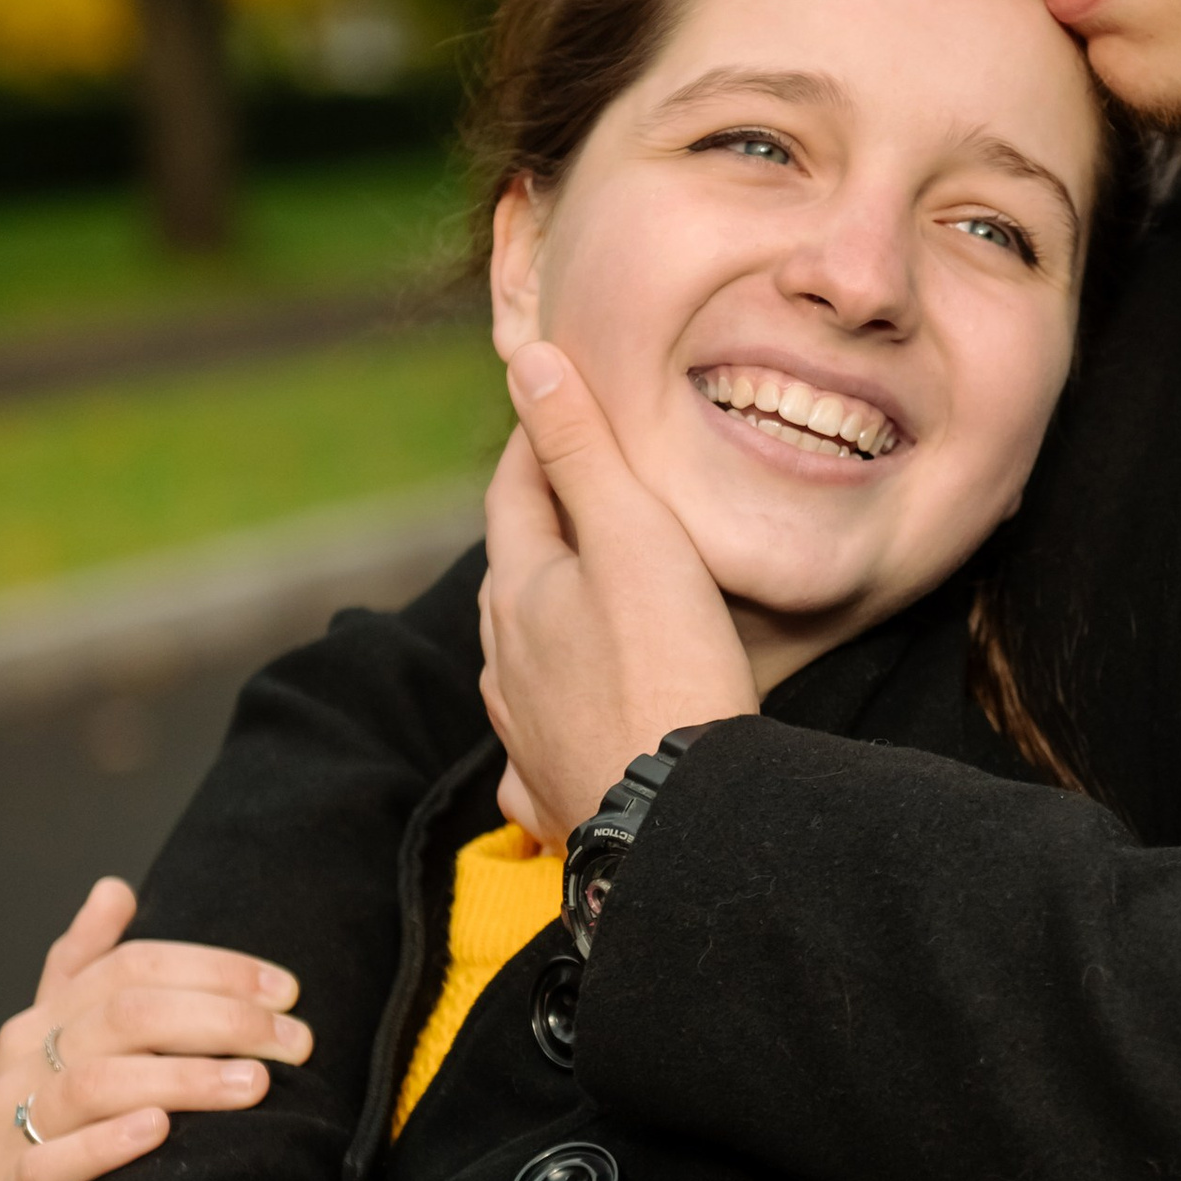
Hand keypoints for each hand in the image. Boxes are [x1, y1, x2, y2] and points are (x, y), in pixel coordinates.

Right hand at [0, 880, 312, 1180]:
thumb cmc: (33, 1148)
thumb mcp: (58, 1055)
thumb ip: (84, 971)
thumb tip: (115, 889)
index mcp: (47, 1021)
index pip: (134, 966)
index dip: (215, 968)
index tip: (288, 990)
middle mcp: (24, 1062)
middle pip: (126, 1012)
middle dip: (221, 1018)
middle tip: (294, 1041)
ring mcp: (8, 1127)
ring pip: (95, 1080)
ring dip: (183, 1076)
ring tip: (254, 1085)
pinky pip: (51, 1161)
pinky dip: (107, 1143)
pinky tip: (158, 1131)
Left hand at [480, 341, 756, 839]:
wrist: (676, 819)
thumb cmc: (666, 670)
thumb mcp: (632, 536)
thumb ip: (581, 449)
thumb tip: (528, 360)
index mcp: (519, 591)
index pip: (514, 494)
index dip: (538, 443)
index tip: (559, 404)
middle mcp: (504, 662)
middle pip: (513, 575)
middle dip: (540, 529)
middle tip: (576, 496)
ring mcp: (524, 732)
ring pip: (517, 659)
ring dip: (542, 620)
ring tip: (578, 601)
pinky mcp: (554, 791)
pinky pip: (536, 745)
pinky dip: (546, 720)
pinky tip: (556, 729)